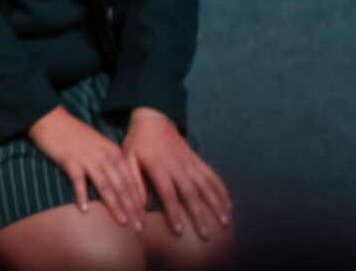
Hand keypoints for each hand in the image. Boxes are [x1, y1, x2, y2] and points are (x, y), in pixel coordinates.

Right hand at [27, 106, 146, 230]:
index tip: (143, 217)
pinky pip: (78, 180)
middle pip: (121, 185)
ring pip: (105, 185)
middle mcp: (104, 155)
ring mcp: (87, 158)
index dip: (138, 200)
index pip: (130, 180)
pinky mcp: (70, 160)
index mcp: (113, 152)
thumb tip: (122, 186)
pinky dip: (82, 194)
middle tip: (138, 226)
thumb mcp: (100, 145)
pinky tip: (84, 209)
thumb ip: (111, 162)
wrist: (52, 119)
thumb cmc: (76, 135)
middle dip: (132, 207)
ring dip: (114, 205)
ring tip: (122, 221)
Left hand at [125, 107, 230, 243]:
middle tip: (205, 235)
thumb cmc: (137, 142)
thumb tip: (138, 205)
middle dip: (199, 215)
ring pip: (207, 185)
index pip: (168, 193)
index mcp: (158, 165)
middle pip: (191, 192)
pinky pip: (212, 176)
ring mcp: (190, 162)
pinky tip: (228, 205)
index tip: (179, 232)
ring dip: (217, 204)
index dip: (174, 213)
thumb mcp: (127, 158)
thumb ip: (133, 181)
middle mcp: (177, 165)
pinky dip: (222, 190)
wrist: (153, 119)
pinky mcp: (197, 160)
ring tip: (225, 222)